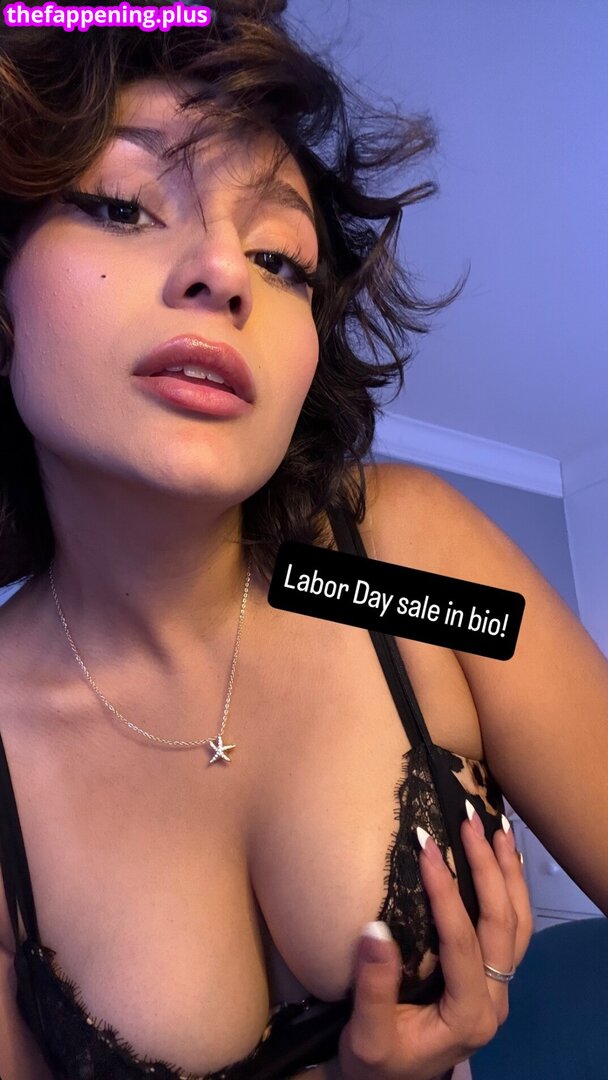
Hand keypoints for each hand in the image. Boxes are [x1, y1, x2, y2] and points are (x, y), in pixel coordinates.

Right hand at [334, 807, 533, 1079]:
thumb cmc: (377, 1063)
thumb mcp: (367, 1036)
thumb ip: (374, 987)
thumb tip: (373, 929)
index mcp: (468, 1015)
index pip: (463, 942)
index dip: (446, 892)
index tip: (426, 846)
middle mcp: (495, 1000)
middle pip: (503, 924)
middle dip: (487, 867)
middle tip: (468, 821)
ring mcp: (500, 988)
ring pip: (519, 923)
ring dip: (508, 872)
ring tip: (495, 829)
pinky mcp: (493, 977)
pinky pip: (513, 929)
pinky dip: (511, 889)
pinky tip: (502, 859)